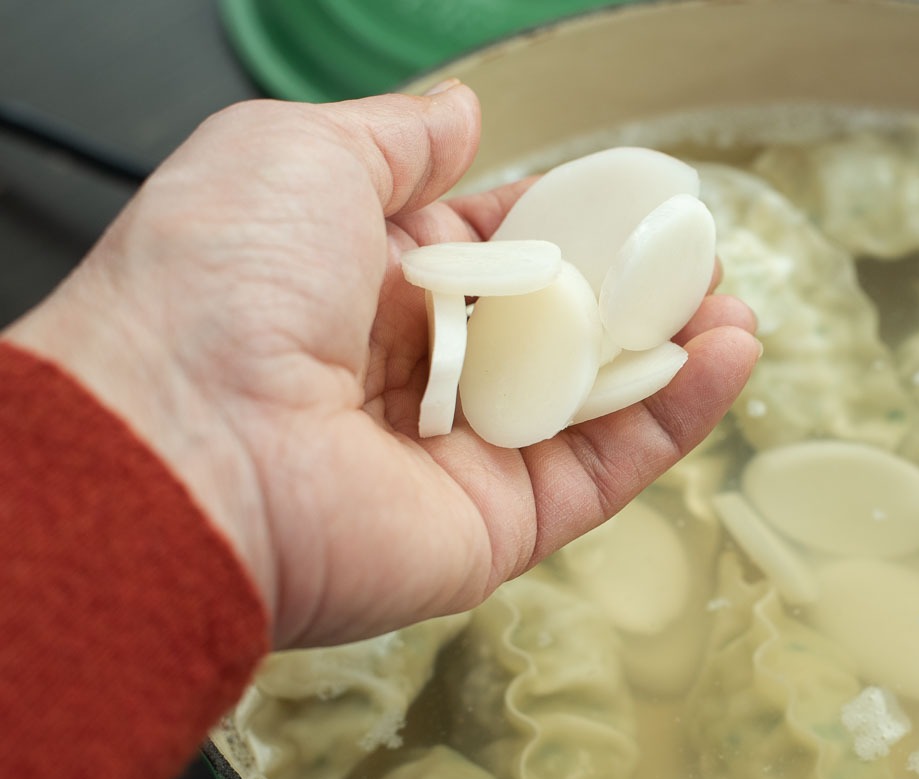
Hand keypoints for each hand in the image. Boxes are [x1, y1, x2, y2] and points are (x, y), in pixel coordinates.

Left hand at [5, 83, 758, 647]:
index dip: (565, 221)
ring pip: (592, 401)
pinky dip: (673, 416)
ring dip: (670, 351)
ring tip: (731, 304)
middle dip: (632, 290)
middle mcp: (419, 373)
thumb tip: (460, 112)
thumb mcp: (299, 154)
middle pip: (554, 328)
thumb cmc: (222, 284)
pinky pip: (604, 467)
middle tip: (697, 255)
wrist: (186, 443)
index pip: (493, 249)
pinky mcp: (502, 525)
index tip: (631, 198)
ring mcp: (464, 455)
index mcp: (369, 285)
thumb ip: (396, 138)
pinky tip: (725, 354)